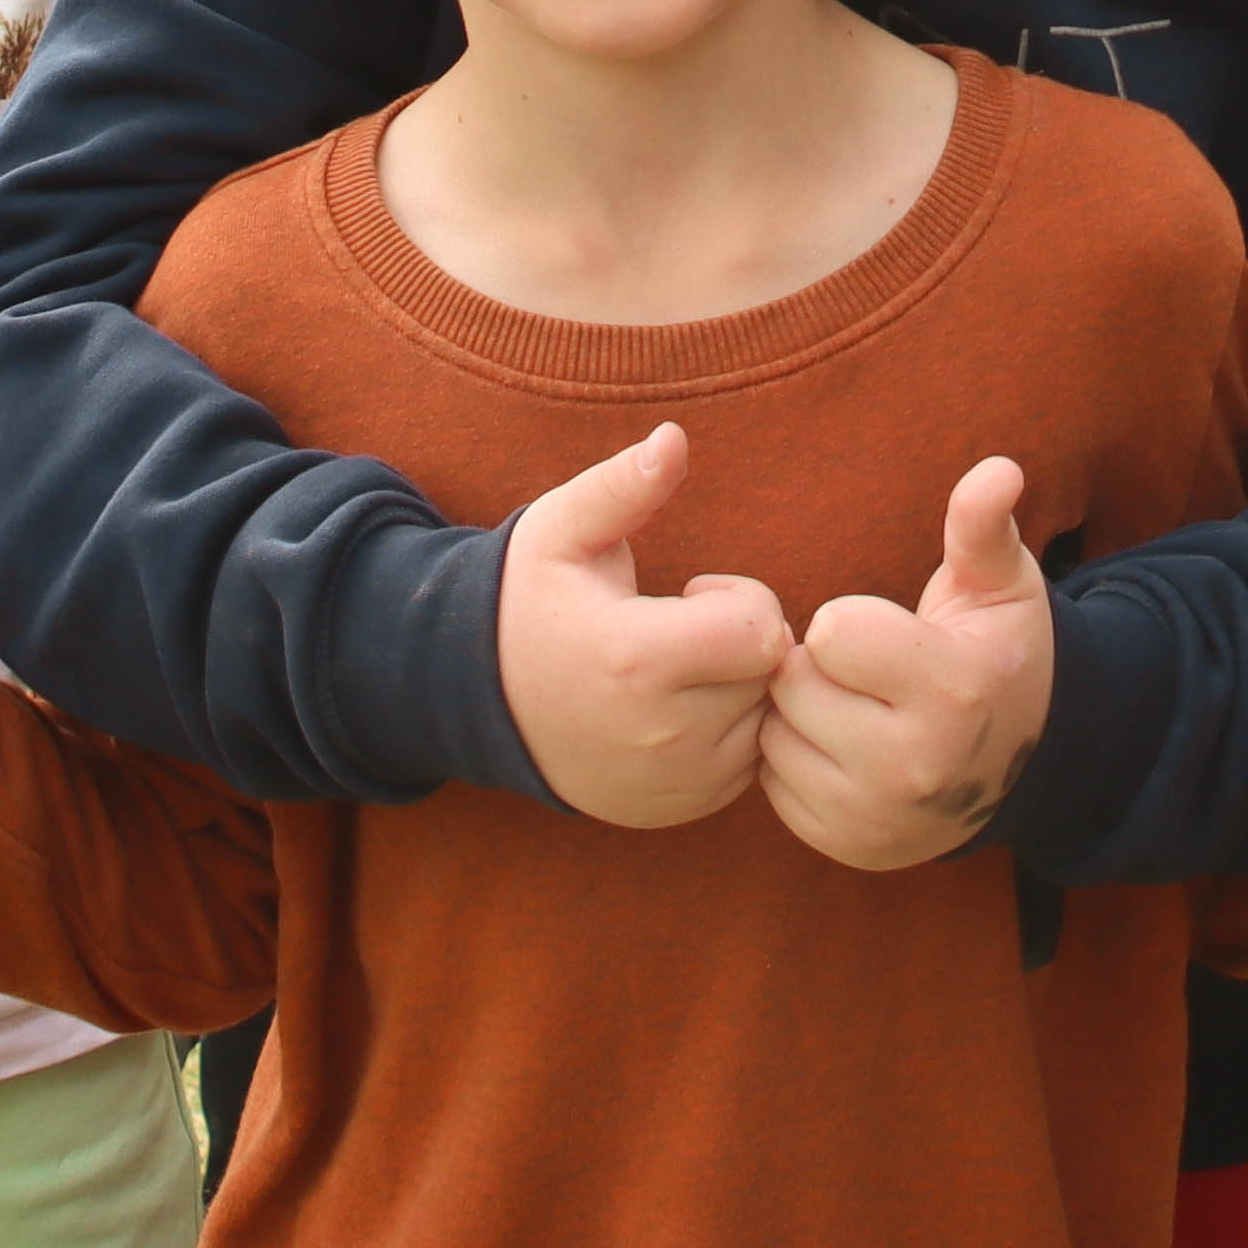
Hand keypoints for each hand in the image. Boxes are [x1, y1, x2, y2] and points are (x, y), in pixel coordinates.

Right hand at [494, 421, 795, 829]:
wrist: (479, 702)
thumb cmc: (529, 600)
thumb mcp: (560, 530)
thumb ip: (623, 485)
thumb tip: (674, 438)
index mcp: (636, 659)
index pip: (761, 630)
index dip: (739, 600)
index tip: (690, 594)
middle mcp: (661, 734)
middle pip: (768, 675)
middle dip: (743, 641)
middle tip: (684, 630)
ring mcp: (672, 783)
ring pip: (766, 723)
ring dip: (742, 690)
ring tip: (681, 670)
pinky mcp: (679, 809)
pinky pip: (751, 766)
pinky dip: (732, 734)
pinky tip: (681, 710)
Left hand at [764, 454, 1052, 872]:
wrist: (1022, 765)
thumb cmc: (996, 653)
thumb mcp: (1000, 585)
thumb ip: (982, 527)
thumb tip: (998, 468)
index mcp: (953, 690)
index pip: (834, 633)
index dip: (850, 620)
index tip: (885, 632)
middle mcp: (916, 765)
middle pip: (795, 686)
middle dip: (816, 665)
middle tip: (857, 669)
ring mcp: (880, 817)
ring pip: (774, 737)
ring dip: (796, 713)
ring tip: (848, 703)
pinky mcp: (849, 846)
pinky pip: (772, 784)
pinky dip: (793, 760)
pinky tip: (838, 746)